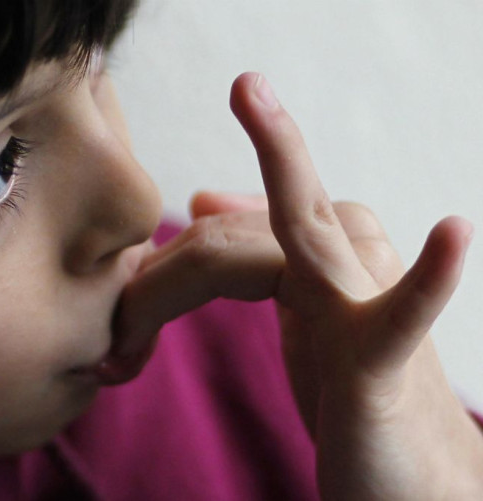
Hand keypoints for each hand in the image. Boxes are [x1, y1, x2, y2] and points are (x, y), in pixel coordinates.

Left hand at [107, 72, 482, 498]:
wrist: (419, 488)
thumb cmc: (364, 408)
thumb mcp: (313, 331)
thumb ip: (280, 276)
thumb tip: (218, 214)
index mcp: (328, 284)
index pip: (284, 224)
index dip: (242, 207)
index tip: (204, 205)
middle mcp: (354, 290)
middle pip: (308, 208)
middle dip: (276, 146)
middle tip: (245, 87)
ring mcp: (369, 325)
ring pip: (332, 237)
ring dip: (293, 171)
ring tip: (256, 103)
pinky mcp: (383, 375)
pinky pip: (404, 321)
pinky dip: (431, 279)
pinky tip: (454, 232)